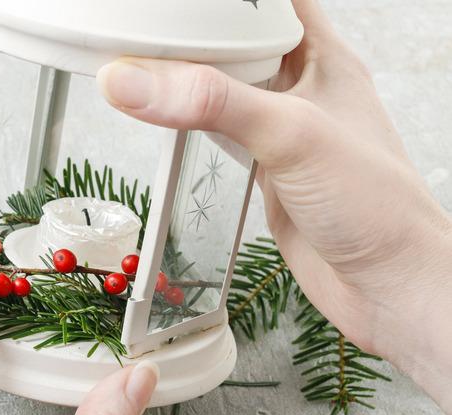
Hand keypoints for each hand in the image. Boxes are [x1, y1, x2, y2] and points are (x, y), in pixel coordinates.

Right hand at [97, 0, 451, 414]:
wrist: (386, 286)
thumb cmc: (373, 206)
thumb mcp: (291, 134)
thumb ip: (212, 102)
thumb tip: (130, 79)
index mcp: (324, 60)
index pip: (277, 3)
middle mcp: (302, 89)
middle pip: (244, 40)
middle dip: (200, 28)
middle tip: (152, 22)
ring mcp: (282, 131)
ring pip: (229, 87)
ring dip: (191, 75)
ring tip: (144, 57)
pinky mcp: (264, 169)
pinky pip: (221, 131)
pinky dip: (191, 122)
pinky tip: (166, 119)